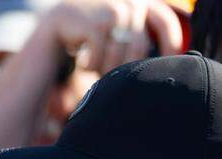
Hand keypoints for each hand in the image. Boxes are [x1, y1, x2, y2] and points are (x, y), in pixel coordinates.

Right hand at [38, 0, 180, 74]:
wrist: (59, 22)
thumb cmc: (93, 29)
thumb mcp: (121, 25)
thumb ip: (139, 34)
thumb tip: (167, 59)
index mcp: (142, 1)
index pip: (165, 22)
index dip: (170, 44)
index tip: (167, 65)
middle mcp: (132, 2)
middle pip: (140, 47)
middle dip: (126, 69)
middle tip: (113, 79)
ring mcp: (114, 11)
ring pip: (120, 55)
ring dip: (106, 70)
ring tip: (96, 72)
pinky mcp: (96, 24)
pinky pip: (100, 56)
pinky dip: (91, 65)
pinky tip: (83, 64)